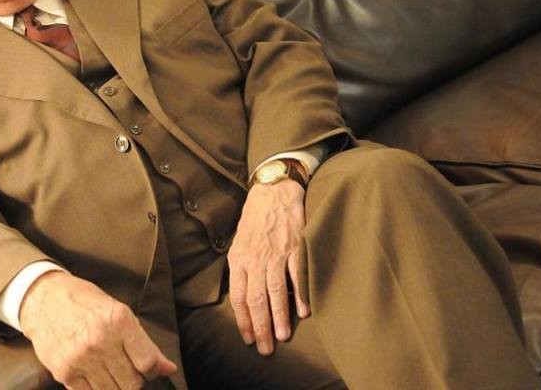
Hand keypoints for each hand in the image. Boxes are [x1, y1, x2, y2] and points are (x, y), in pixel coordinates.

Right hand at [19, 271, 176, 388]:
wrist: (44, 300)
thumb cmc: (85, 303)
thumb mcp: (119, 312)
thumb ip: (144, 343)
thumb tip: (168, 369)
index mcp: (119, 321)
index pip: (147, 363)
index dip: (152, 370)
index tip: (147, 367)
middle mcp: (100, 341)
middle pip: (131, 383)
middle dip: (133, 380)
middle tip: (126, 368)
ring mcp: (81, 359)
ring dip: (115, 385)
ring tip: (109, 369)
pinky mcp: (64, 372)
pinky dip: (95, 388)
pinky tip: (93, 372)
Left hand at [228, 177, 310, 354]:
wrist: (273, 191)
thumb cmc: (255, 218)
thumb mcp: (239, 241)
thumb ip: (241, 267)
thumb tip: (243, 294)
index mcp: (239, 259)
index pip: (238, 296)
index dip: (243, 320)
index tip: (248, 338)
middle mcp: (255, 259)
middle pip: (256, 299)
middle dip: (260, 327)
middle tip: (265, 348)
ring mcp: (276, 253)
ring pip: (276, 291)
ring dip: (279, 317)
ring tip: (282, 336)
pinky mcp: (295, 247)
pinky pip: (297, 275)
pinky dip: (300, 295)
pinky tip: (303, 312)